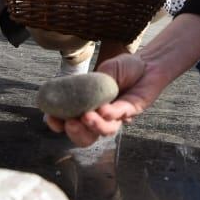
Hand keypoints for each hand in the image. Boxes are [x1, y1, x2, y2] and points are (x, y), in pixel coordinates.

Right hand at [46, 53, 166, 146]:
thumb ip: (92, 83)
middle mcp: (100, 114)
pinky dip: (110, 114)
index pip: (69, 119)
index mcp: (87, 104)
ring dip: (93, 126)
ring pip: (102, 131)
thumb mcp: (104, 70)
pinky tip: (105, 110)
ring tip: (87, 117)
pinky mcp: (130, 111)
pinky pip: (118, 117)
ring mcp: (115, 116)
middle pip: (85, 135)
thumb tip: (81, 95)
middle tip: (70, 123)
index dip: (58, 123)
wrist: (148, 64)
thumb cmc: (124, 67)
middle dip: (75, 133)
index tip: (52, 119)